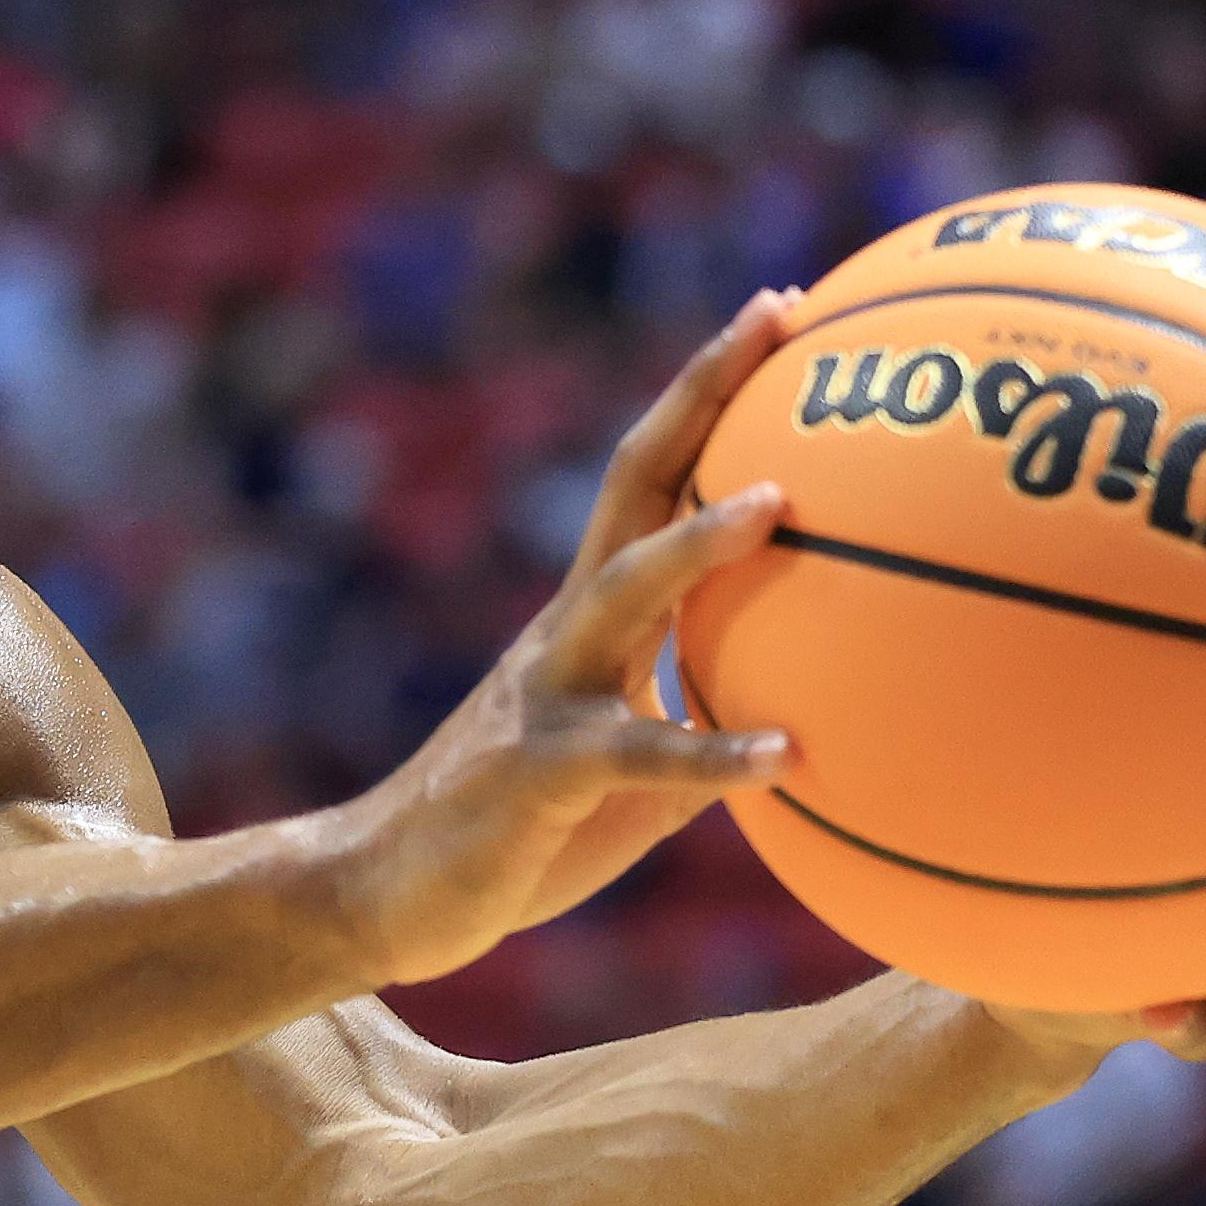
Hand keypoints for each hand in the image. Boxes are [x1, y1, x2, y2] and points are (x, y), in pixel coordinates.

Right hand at [329, 292, 804, 986]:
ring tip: (777, 506)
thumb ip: (708, 734)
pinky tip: (787, 756)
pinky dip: (712, 753)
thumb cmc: (518, 836)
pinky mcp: (540, 774)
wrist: (384, 892)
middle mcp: (568, 631)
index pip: (657, 475)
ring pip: (623, 595)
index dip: (713, 394)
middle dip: (705, 394)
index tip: (782, 313)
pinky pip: (636, 756)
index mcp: (592, 617)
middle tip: (778, 315)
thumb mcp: (634, 778)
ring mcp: (548, 694)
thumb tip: (821, 731)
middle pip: (636, 483)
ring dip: (697, 547)